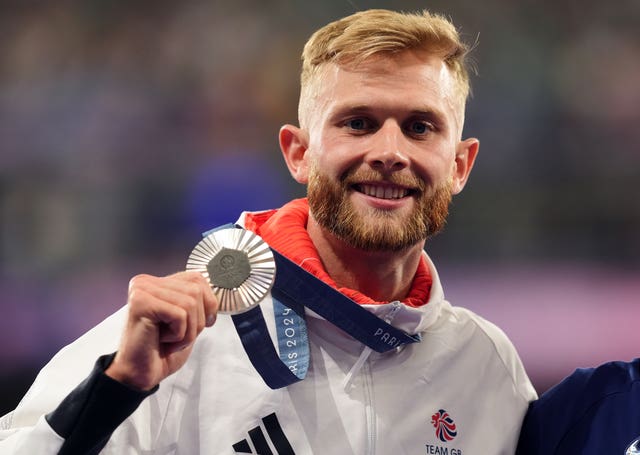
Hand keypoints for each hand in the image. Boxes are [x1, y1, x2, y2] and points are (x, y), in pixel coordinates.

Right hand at [106, 272, 217, 390]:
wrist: (139, 375)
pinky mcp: (141, 303)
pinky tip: (161, 340)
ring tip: (168, 340)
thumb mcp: (188, 320)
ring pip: (190, 303)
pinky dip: (178, 335)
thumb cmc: (162, 351)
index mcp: (157, 283)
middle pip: (196, 291)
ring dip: (187, 331)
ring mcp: (142, 291)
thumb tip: (218, 293)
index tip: (196, 324)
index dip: (207, 304)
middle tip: (176, 337)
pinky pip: (179, 315)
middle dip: (196, 321)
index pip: (197, 279)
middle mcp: (147, 282)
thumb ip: (197, 301)